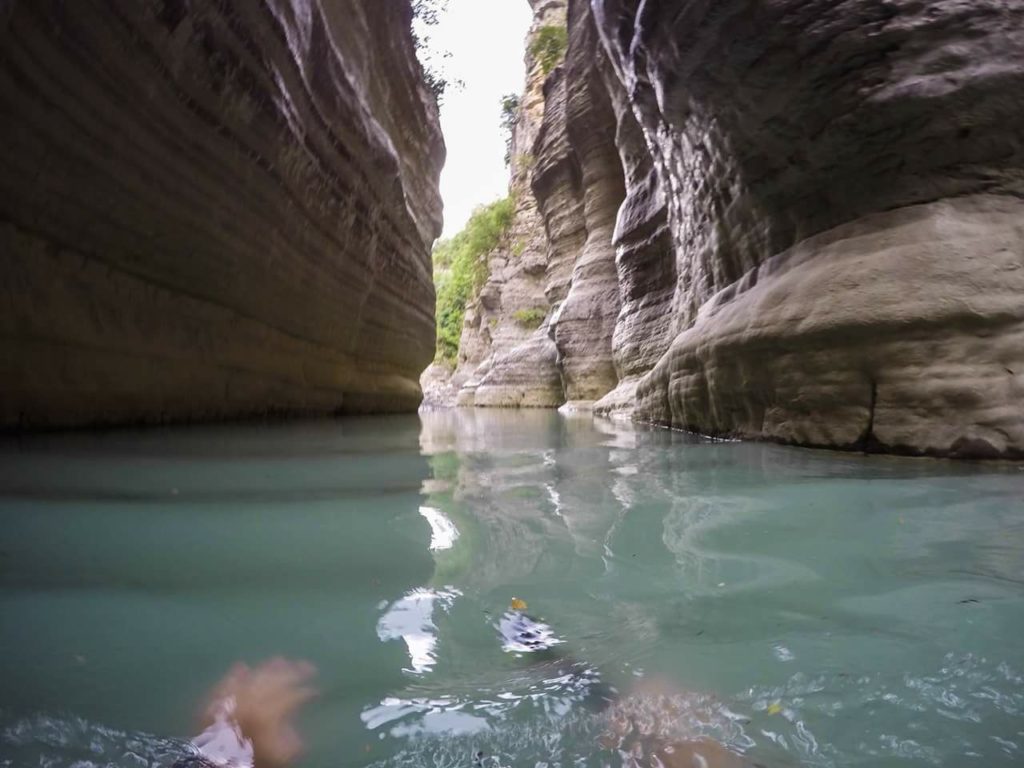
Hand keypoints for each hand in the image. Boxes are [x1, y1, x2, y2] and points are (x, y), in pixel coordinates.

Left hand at [202, 658, 317, 767]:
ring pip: (254, 675)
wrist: (214, 764)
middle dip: (294, 670)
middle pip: (277, 678)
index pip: (295, 694)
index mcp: (271, 711)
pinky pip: (227, 682)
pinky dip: (236, 673)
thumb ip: (291, 739)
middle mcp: (253, 698)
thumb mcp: (279, 754)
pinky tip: (243, 665)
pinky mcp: (215, 701)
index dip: (308, 691)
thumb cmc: (251, 760)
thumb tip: (298, 728)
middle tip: (308, 665)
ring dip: (269, 667)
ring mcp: (233, 696)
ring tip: (281, 659)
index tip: (318, 689)